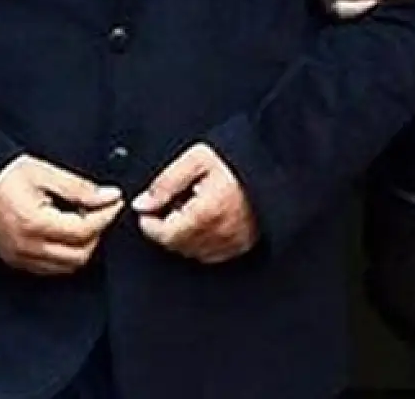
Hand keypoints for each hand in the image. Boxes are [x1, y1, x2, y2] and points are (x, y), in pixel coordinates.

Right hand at [0, 155, 123, 275]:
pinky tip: (66, 233)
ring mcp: (22, 258)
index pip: (84, 230)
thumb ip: (79, 188)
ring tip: (81, 220)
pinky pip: (53, 268)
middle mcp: (28, 247)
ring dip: (83, 246)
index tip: (115, 202)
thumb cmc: (4, 176)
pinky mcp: (18, 263)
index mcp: (34, 223)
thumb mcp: (44, 173)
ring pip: (70, 265)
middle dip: (96, 232)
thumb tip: (109, 196)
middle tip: (99, 210)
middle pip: (81, 253)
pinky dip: (67, 254)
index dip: (105, 216)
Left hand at [132, 144, 258, 263]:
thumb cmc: (235, 161)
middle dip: (166, 227)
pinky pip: (211, 254)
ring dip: (183, 235)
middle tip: (171, 203)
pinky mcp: (242, 246)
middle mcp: (219, 234)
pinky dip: (201, 242)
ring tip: (190, 208)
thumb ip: (165, 184)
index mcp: (205, 214)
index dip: (149, 224)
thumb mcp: (195, 160)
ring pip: (192, 252)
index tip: (147, 210)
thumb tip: (142, 204)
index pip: (164, 235)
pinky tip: (204, 221)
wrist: (271, 166)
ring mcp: (232, 243)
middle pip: (176, 245)